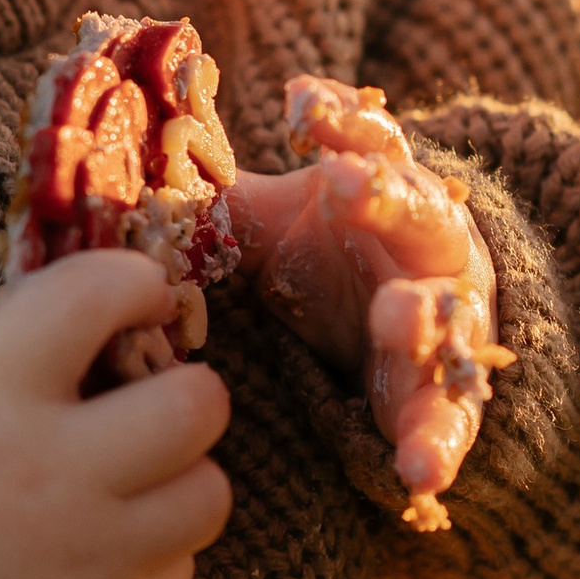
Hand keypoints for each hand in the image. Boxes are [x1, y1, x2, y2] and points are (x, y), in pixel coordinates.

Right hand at [0, 255, 231, 578]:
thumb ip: (10, 327)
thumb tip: (99, 295)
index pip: (97, 296)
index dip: (133, 281)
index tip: (138, 295)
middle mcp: (54, 471)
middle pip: (195, 406)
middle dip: (188, 389)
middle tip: (159, 398)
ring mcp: (91, 554)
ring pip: (208, 493)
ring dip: (181, 476)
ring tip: (138, 478)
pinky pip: (177, 569)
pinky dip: (150, 551)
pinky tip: (100, 547)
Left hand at [225, 98, 500, 515]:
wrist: (414, 320)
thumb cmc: (337, 255)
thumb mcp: (279, 227)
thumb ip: (223, 209)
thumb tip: (128, 183)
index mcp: (387, 192)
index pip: (371, 142)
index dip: (340, 122)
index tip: (300, 103)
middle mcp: (430, 246)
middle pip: (419, 212)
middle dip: (387, 197)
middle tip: (348, 186)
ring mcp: (450, 318)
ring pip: (446, 311)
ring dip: (422, 314)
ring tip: (396, 322)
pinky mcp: (451, 393)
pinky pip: (451, 419)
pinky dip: (437, 445)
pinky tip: (417, 474)